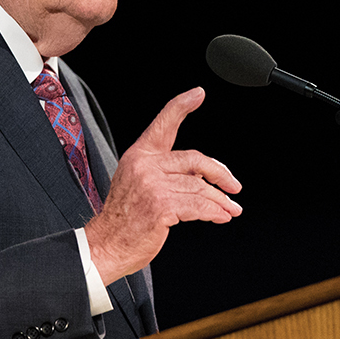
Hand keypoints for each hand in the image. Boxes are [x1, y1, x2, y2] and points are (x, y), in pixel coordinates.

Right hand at [85, 87, 240, 284]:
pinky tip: (220, 216)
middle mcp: (145, 165)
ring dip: (220, 200)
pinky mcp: (161, 206)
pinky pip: (198, 206)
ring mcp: (152, 185)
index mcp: (139, 155)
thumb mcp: (138, 183)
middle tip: (233, 186)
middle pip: (195, 160)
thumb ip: (165, 171)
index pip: (163, 124)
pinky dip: (214, 212)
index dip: (181, 106)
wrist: (106, 244)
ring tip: (230, 209)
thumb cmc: (124, 217)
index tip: (198, 94)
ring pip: (200, 187)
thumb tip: (203, 176)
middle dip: (220, 174)